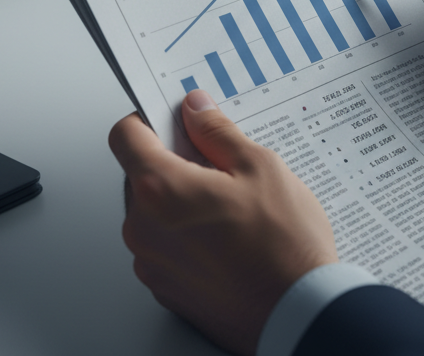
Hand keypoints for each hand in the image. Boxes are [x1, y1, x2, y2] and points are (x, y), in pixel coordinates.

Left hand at [108, 90, 337, 355]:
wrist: (297, 313)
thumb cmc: (283, 244)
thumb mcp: (258, 166)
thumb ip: (216, 132)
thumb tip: (195, 110)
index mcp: (161, 189)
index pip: (125, 136)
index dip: (148, 119)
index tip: (173, 119)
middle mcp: (144, 229)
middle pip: (141, 175)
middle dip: (173, 162)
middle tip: (218, 164)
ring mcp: (152, 264)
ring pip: (153, 212)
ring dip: (180, 201)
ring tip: (232, 205)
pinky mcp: (166, 290)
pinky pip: (164, 247)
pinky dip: (186, 234)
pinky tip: (227, 235)